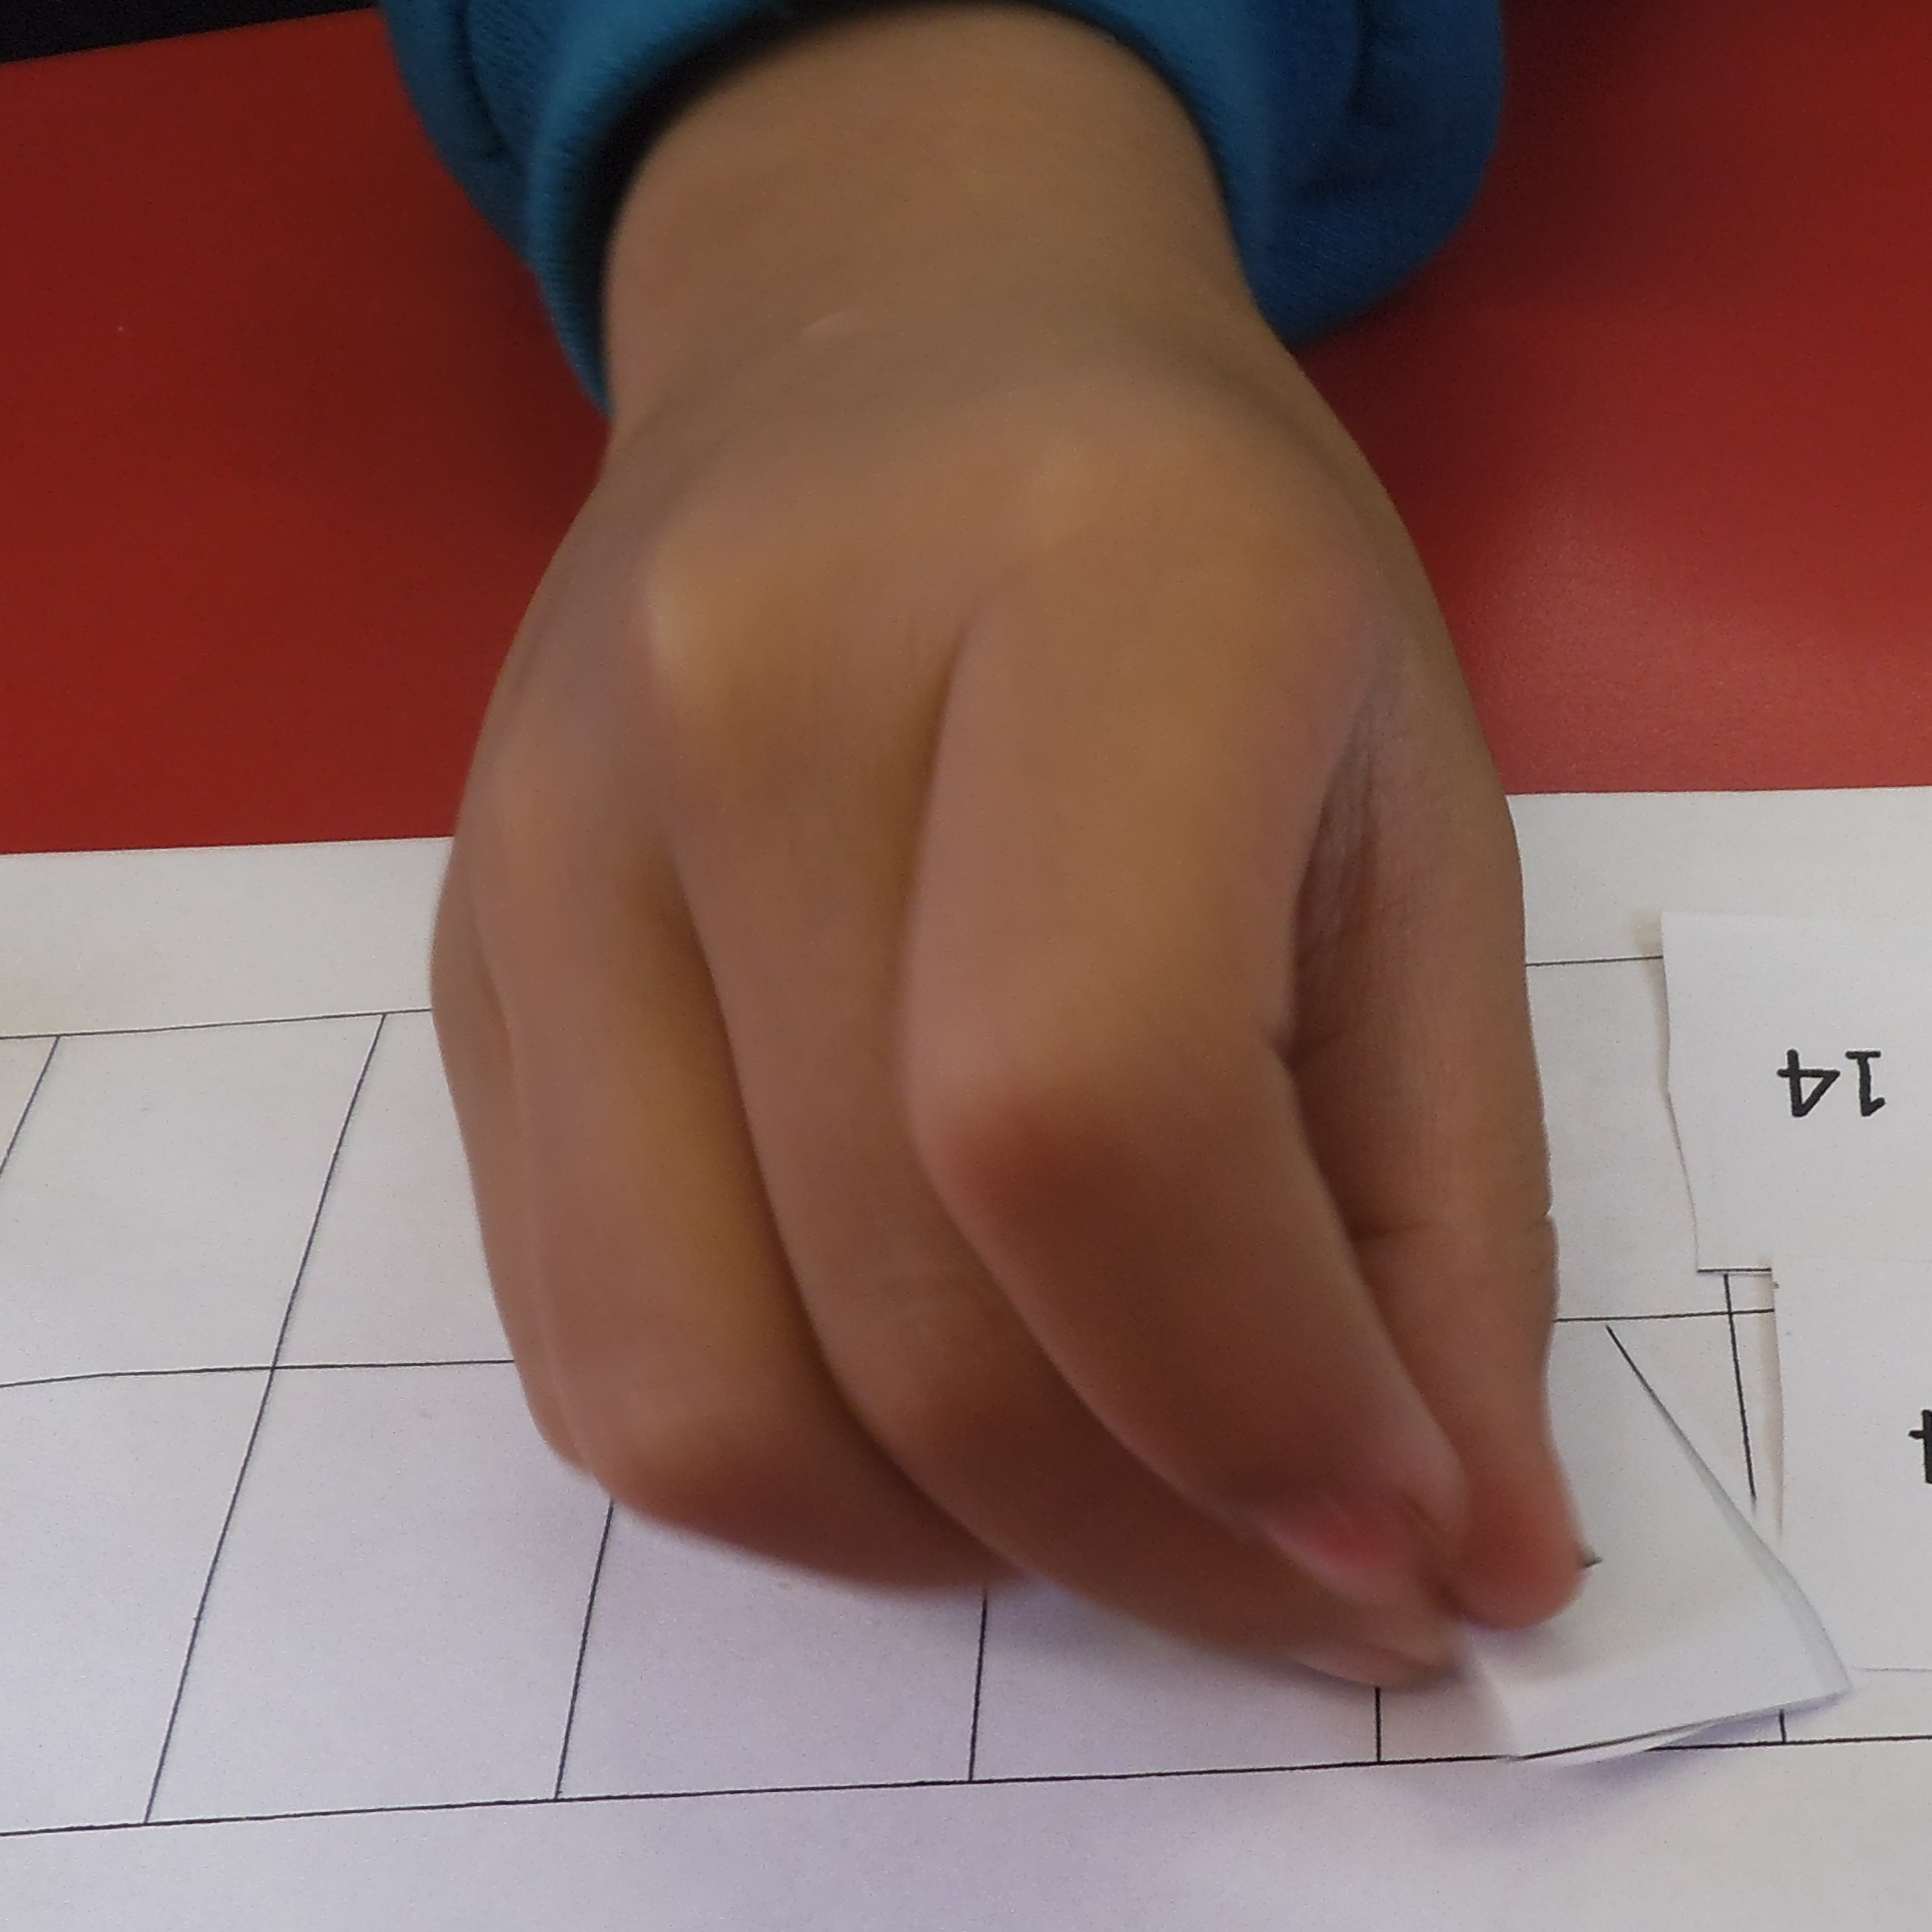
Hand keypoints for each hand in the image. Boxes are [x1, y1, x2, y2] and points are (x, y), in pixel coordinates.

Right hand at [437, 0, 1578, 1678]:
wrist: (883, 338)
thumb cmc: (1216, 579)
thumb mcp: (1425, 824)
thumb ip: (1450, 1209)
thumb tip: (1473, 1568)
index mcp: (1084, 589)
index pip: (1092, 1106)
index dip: (1262, 1405)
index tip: (1417, 1556)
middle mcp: (754, 694)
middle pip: (908, 1297)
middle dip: (1162, 1542)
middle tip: (1333, 1593)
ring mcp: (551, 839)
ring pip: (709, 1399)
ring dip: (976, 1557)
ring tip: (1152, 1510)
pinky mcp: (457, 972)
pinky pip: (594, 1367)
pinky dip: (815, 1488)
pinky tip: (970, 1430)